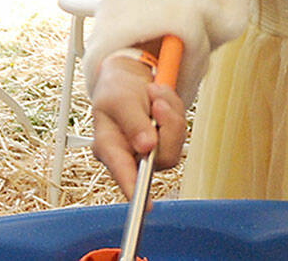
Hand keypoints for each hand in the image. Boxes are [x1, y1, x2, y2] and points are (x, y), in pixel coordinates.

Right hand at [90, 50, 185, 198]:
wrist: (126, 81)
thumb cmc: (116, 92)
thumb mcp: (118, 99)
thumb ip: (132, 122)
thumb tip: (147, 147)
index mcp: (107, 146)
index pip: (121, 170)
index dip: (132, 187)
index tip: (144, 205)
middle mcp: (129, 155)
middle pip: (161, 157)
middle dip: (167, 126)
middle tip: (158, 103)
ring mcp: (149, 152)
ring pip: (174, 143)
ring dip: (170, 113)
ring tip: (153, 95)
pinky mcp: (164, 144)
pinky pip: (180, 130)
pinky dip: (174, 110)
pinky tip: (159, 100)